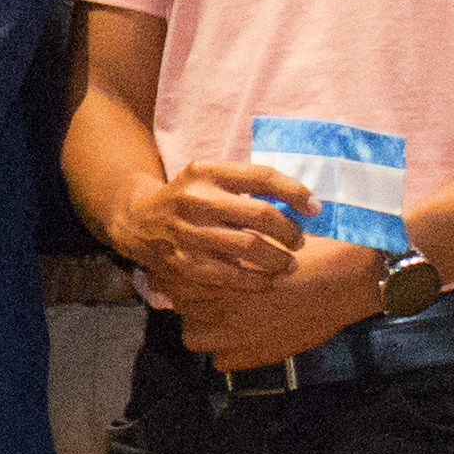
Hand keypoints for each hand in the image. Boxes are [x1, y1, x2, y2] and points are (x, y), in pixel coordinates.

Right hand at [118, 158, 320, 301]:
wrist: (138, 219)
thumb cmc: (189, 195)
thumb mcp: (210, 176)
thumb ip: (248, 183)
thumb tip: (303, 201)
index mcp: (207, 172)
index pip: (261, 176)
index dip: (294, 192)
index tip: (314, 207)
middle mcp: (196, 199)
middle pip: (259, 215)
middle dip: (289, 231)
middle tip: (299, 241)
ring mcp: (189, 232)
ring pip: (248, 248)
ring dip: (277, 259)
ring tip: (288, 263)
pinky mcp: (184, 262)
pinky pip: (229, 276)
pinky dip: (254, 281)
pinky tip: (267, 281)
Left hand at [176, 241, 387, 370]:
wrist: (348, 279)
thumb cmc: (309, 251)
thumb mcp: (263, 237)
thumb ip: (231, 247)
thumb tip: (208, 244)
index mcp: (221, 275)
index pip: (175, 279)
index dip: (180, 273)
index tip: (189, 269)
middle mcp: (222, 309)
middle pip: (180, 308)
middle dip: (188, 298)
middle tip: (207, 291)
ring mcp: (237, 338)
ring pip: (194, 338)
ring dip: (202, 327)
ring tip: (220, 315)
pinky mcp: (257, 356)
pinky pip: (221, 362)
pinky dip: (226, 351)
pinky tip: (242, 336)